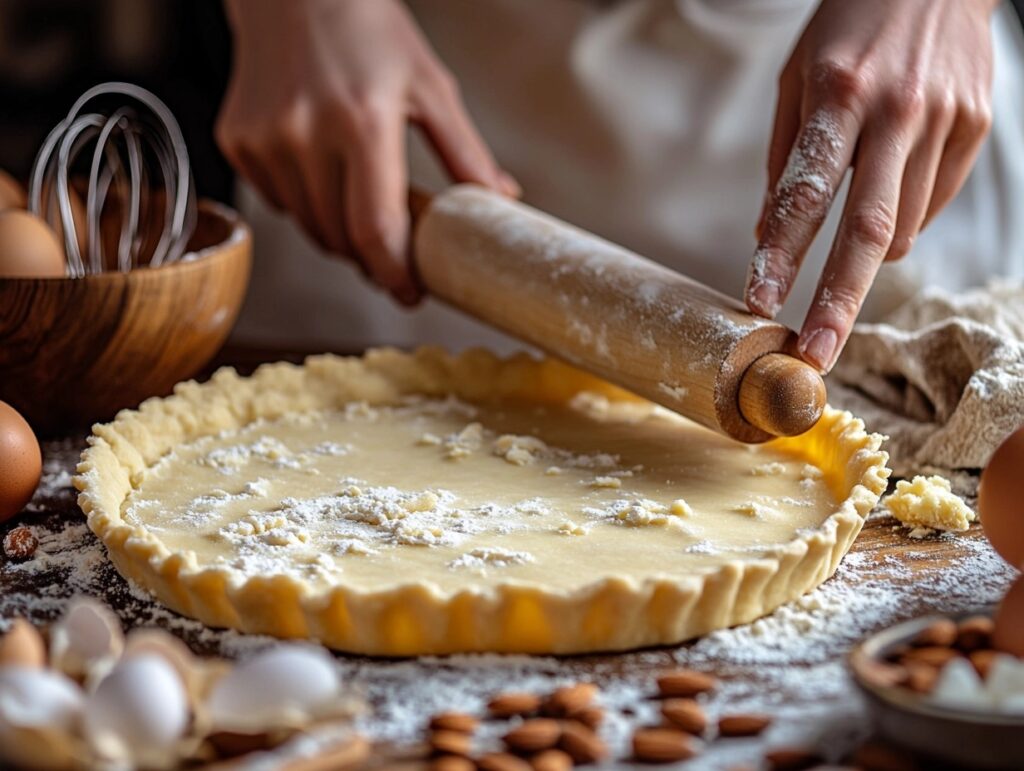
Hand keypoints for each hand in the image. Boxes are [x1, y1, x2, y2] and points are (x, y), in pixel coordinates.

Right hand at [216, 0, 517, 303]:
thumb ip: (464, 152)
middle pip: (340, 238)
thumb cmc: (370, 29)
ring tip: (362, 206)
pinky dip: (305, 204)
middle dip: (370, 258)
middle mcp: (305, 133)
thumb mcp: (429, 85)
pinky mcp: (237, 140)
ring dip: (338, 234)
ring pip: (308, 226)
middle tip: (395, 253)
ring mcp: (264, 139)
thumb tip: (501, 202)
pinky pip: (278, 201)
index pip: (375, 228)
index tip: (411, 294)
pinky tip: (321, 170)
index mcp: (363, 122)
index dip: (394, 274)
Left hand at [746, 0, 996, 371]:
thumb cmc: (850, 29)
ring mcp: (946, 122)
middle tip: (816, 354)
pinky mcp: (977, 128)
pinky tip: (890, 184)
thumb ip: (785, 160)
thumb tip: (765, 237)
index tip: (758, 302)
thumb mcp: (797, 80)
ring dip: (865, 254)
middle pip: (867, 230)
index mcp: (839, 95)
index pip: (805, 194)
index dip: (781, 255)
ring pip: (903, 228)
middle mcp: (897, 112)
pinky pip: (930, 206)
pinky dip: (901, 218)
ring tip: (850, 232)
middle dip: (837, 301)